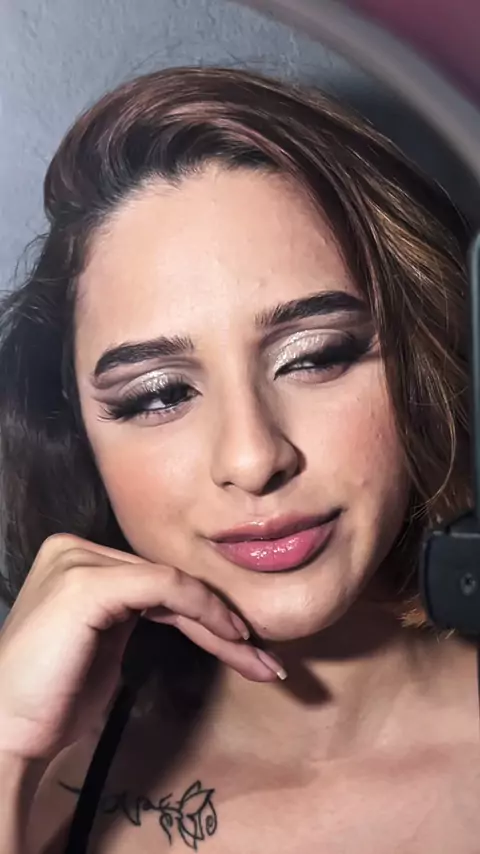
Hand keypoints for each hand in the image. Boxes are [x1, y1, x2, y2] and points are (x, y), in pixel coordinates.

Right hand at [0, 534, 283, 763]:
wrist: (6, 732)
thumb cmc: (53, 698)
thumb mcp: (104, 645)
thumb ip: (134, 615)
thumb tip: (188, 609)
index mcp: (77, 560)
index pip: (155, 581)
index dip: (204, 612)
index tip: (244, 648)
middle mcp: (75, 550)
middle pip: (167, 581)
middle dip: (220, 621)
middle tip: (263, 658)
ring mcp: (77, 562)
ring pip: (173, 583)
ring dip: (221, 622)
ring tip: (256, 658)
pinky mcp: (87, 583)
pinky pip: (164, 587)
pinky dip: (202, 610)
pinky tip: (228, 637)